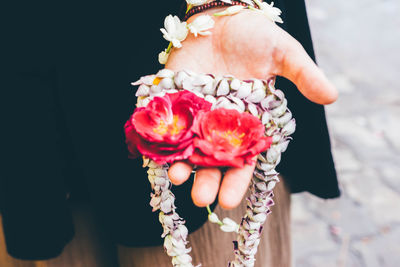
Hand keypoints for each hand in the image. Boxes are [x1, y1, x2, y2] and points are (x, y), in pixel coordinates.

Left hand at [166, 8, 337, 208]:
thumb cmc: (254, 34)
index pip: (243, 159)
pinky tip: (156, 152)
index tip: (230, 200)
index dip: (237, 179)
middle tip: (202, 198)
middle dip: (207, 179)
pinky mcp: (174, 99)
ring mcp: (195, 113)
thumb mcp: (283, 52)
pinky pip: (166, 123)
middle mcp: (220, 124)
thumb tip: (332, 96)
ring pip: (187, 146)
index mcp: (247, 122)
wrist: (221, 14)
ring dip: (181, 164)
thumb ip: (303, 75)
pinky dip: (160, 138)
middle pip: (213, 160)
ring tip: (178, 178)